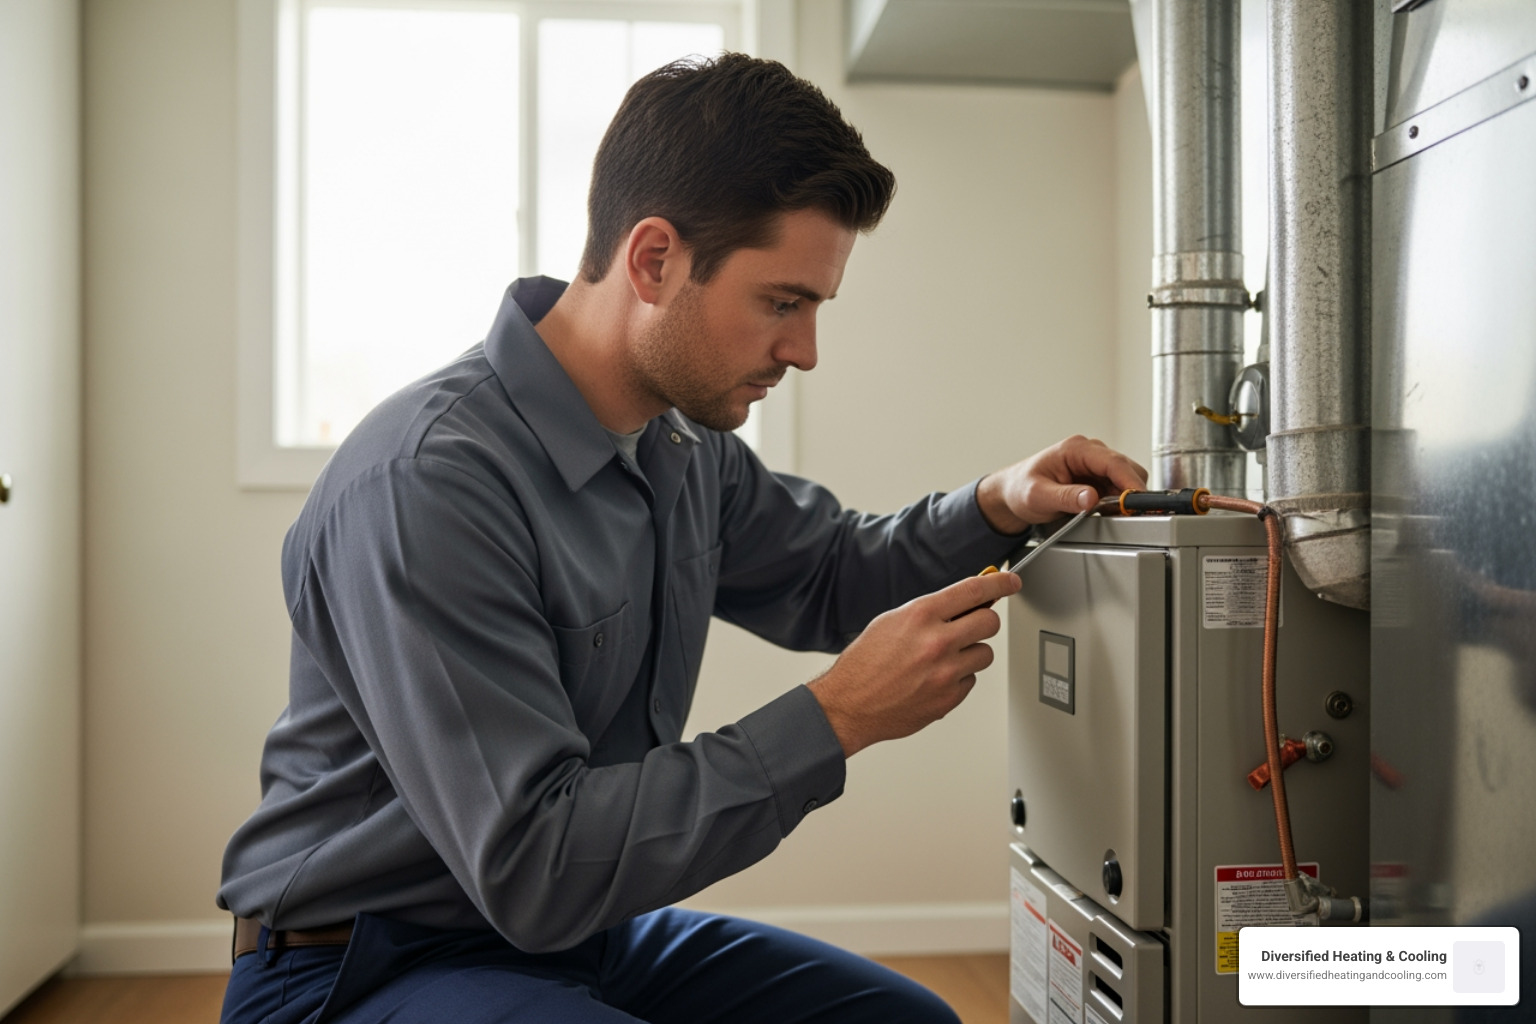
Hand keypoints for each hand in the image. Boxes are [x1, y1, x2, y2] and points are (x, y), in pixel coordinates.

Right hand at [807, 569, 1022, 757]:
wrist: (849, 704)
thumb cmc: (865, 664)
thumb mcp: (891, 622)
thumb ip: (930, 612)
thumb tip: (962, 603)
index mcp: (920, 616)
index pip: (974, 591)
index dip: (999, 584)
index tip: (1011, 582)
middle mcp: (937, 642)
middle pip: (990, 622)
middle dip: (984, 621)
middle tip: (971, 626)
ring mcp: (946, 673)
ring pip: (985, 654)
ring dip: (970, 653)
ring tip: (943, 658)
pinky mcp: (949, 698)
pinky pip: (971, 680)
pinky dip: (958, 678)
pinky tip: (934, 679)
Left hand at [976, 435, 1147, 533]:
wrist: (1012, 492)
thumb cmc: (1020, 488)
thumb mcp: (1038, 496)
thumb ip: (1065, 497)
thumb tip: (1090, 498)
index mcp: (1076, 449)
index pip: (1114, 462)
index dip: (1130, 482)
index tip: (1139, 501)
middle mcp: (1089, 452)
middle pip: (1127, 470)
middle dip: (1129, 492)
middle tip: (1121, 514)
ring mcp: (1095, 465)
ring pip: (1126, 480)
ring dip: (1123, 499)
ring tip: (1105, 514)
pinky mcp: (1097, 478)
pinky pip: (1117, 490)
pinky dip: (1116, 502)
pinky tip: (1103, 512)